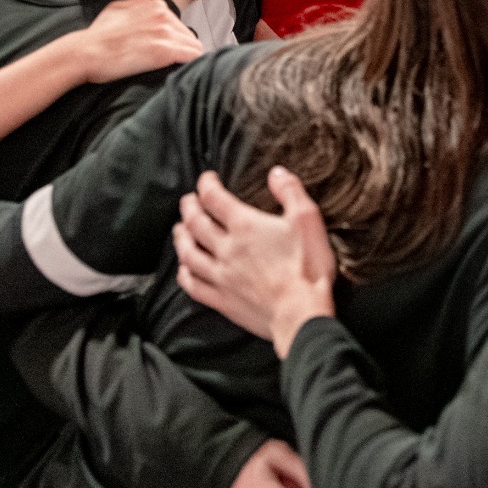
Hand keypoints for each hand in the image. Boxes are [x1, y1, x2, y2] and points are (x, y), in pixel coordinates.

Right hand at [72, 0, 204, 83]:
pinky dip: (190, 66)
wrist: (86, 52)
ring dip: (186, 59)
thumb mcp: (117, 9)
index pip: (177, 24)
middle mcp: (163, 14)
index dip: (173, 40)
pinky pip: (193, 57)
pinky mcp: (164, 51)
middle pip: (188, 35)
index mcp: (154, 4)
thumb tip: (149, 11)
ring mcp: (164, 32)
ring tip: (173, 69)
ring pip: (194, 47)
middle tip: (169, 63)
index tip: (164, 51)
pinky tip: (181, 72)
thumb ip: (138, 7)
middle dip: (181, 48)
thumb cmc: (98, 35)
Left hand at [175, 168, 337, 358]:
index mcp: (245, 226)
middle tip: (188, 200)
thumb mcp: (308, 220)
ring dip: (180, 238)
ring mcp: (220, 276)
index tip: (206, 179)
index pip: (214, 198)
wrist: (301, 314)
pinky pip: (193, 285)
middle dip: (188, 207)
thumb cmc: (308, 268)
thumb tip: (276, 173)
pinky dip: (184, 274)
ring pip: (188, 253)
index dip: (206, 184)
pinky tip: (183, 270)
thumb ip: (290, 192)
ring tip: (179, 229)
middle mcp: (226, 249)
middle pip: (195, 223)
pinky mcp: (222, 300)